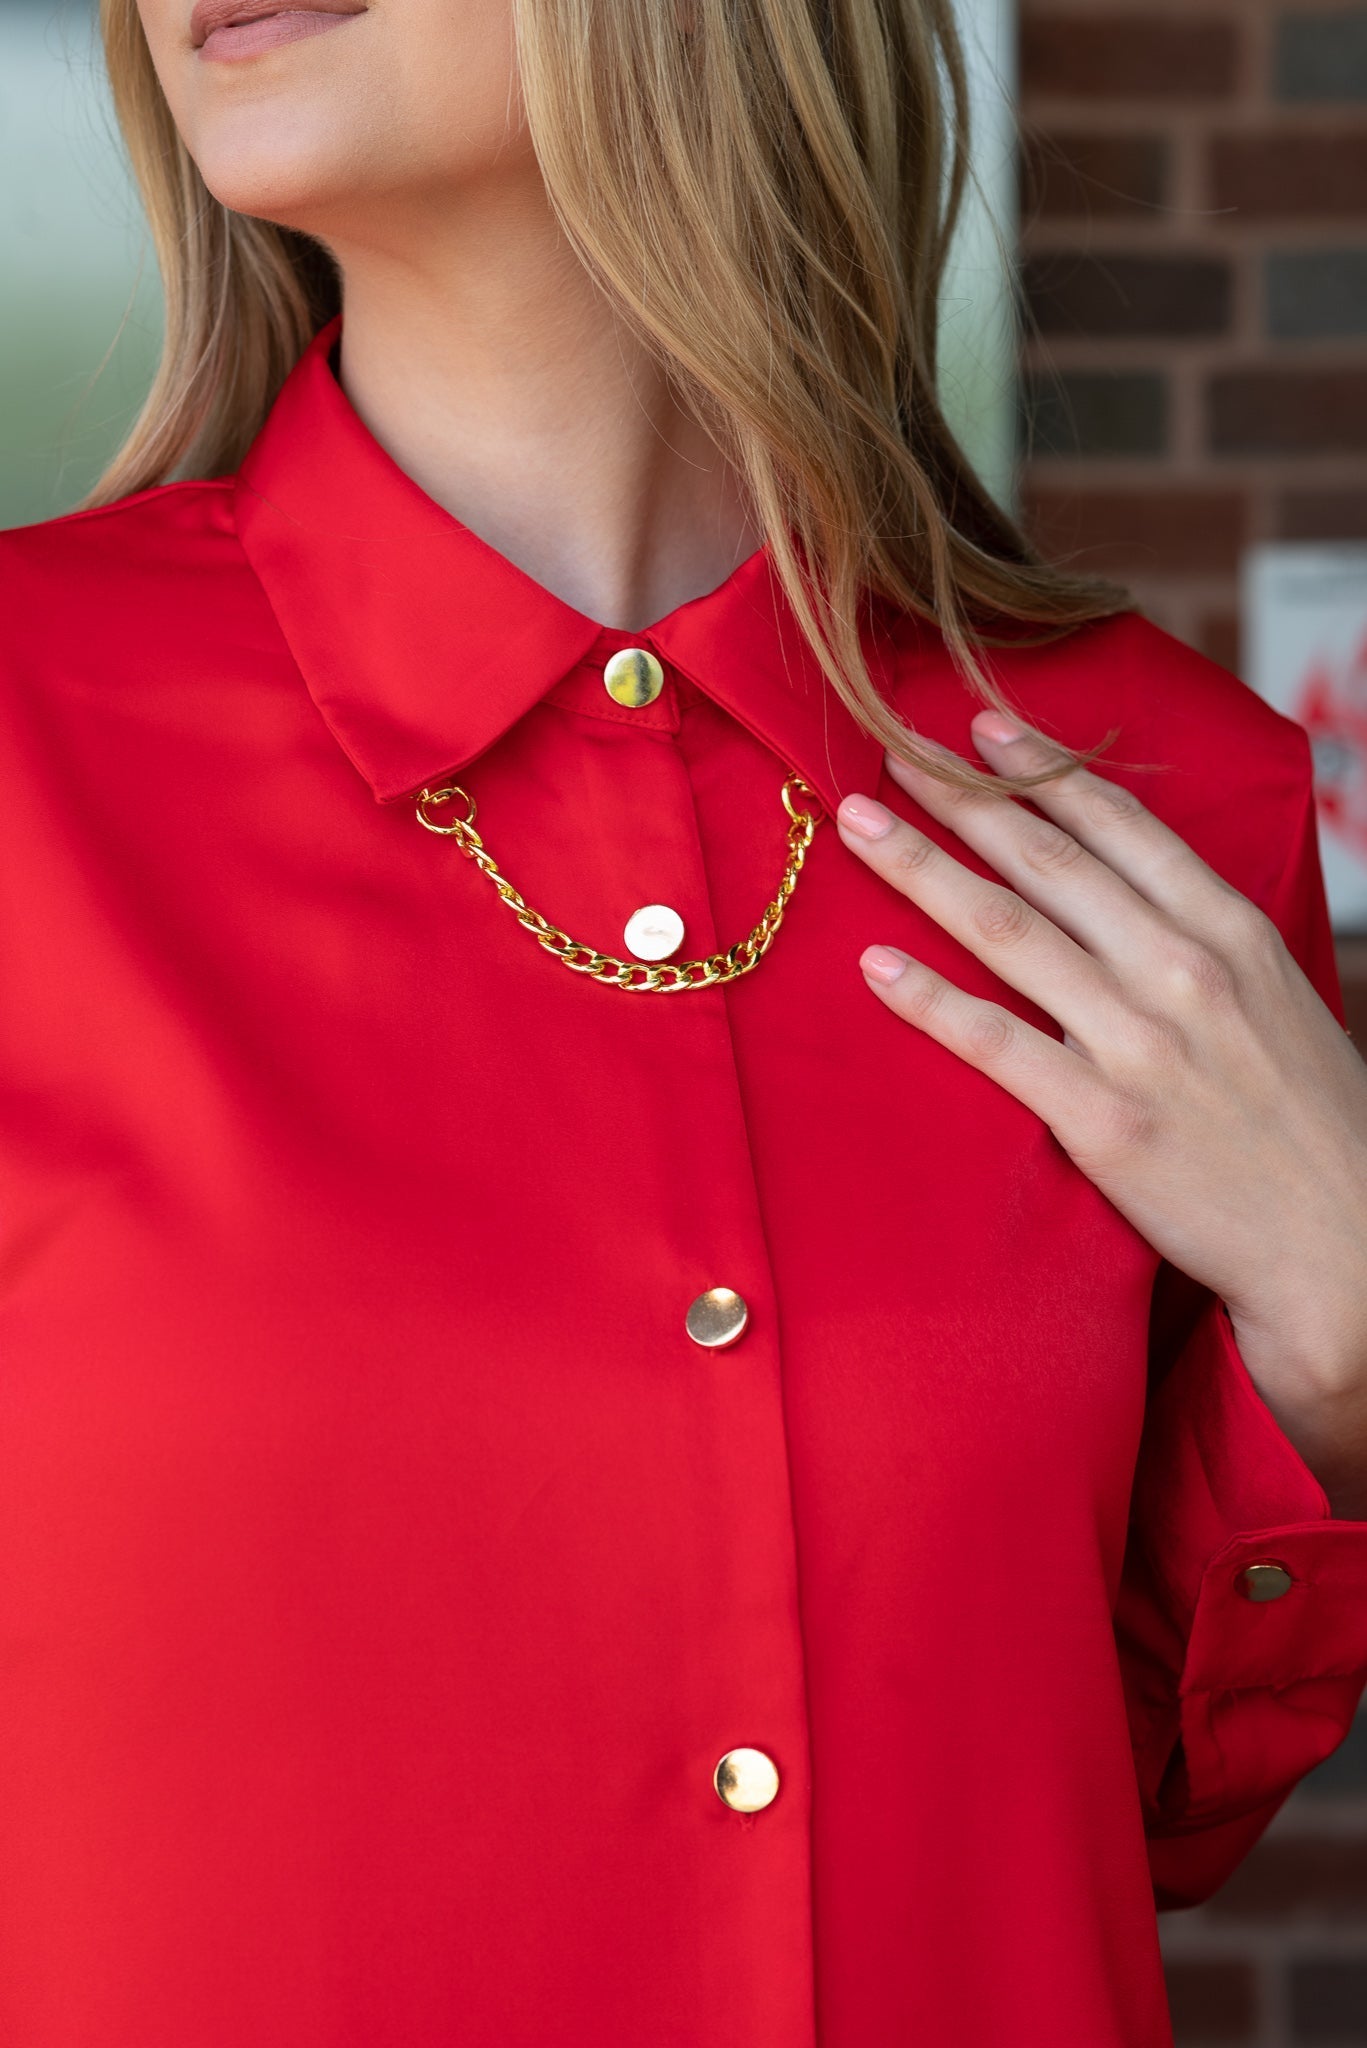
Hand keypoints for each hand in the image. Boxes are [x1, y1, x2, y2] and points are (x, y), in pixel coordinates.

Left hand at [835, 709, 1366, 1514]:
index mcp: (1229, 929)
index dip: (1043, 771)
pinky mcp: (1102, 1120)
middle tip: (890, 750)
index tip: (981, 729)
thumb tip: (1130, 889)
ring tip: (859, 826)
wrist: (1343, 1242)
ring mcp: (1139, 1043)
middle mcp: (1181, 970)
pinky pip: (997, 1043)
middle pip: (1048, 862)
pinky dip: (931, 999)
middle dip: (961, 798)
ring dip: (922, 869)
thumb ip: (1203, 936)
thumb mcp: (1279, 995)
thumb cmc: (1311, 1121)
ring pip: (1008, 932)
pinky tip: (877, 965)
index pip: (1121, 826)